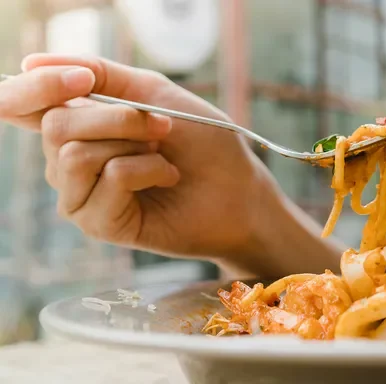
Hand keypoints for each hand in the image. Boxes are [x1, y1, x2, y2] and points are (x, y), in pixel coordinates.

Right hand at [0, 54, 339, 275]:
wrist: (239, 188)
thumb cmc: (203, 142)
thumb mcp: (153, 92)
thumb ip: (98, 73)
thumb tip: (31, 60)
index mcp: (76, 125)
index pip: (22, 103)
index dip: (39, 86)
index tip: (83, 81)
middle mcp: (67, 161)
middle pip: (55, 125)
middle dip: (118, 117)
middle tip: (161, 127)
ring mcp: (80, 195)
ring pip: (75, 154)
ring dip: (134, 143)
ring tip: (163, 155)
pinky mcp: (100, 223)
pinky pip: (108, 179)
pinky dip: (147, 170)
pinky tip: (166, 180)